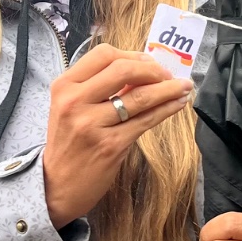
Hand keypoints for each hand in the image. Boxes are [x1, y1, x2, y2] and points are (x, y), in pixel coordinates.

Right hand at [42, 44, 193, 226]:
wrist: (57, 186)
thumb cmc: (69, 144)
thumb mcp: (71, 108)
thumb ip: (97, 87)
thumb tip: (140, 70)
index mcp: (64, 86)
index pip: (104, 55)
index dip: (133, 55)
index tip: (149, 62)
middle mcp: (75, 101)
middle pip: (123, 70)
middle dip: (153, 70)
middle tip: (168, 75)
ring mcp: (92, 124)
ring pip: (140, 97)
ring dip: (168, 89)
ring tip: (184, 87)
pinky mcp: (111, 145)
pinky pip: (146, 120)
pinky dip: (167, 109)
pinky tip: (178, 103)